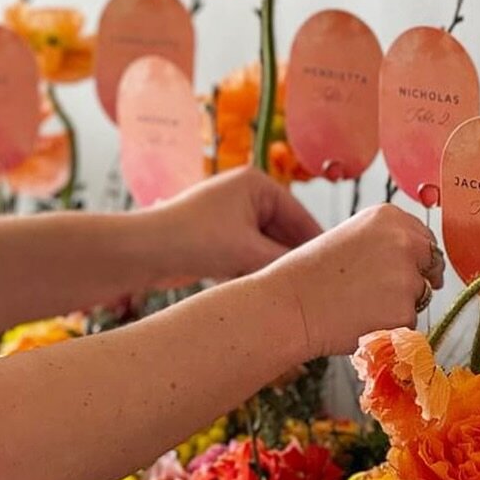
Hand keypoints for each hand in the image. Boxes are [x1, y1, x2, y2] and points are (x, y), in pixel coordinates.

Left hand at [152, 167, 322, 282]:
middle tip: (320, 290)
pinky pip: (248, 256)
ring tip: (298, 295)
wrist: (142, 252)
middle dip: (295, 261)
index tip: (338, 272)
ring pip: (266, 248)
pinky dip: (255, 272)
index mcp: (257, 184)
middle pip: (284, 233)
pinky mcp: (217, 239)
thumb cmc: (194, 239)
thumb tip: (318, 276)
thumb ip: (287, 262)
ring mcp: (230, 217)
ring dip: (274, 269)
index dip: (318, 247)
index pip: (301, 217)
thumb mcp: (249, 251)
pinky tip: (268, 294)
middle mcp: (245, 195)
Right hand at [261, 204, 444, 358]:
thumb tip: (419, 260)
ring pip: (420, 296)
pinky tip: (361, 320)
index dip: (416, 257)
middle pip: (431, 264)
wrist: (290, 305)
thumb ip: (386, 241)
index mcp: (389, 216)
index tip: (405, 267)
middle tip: (384, 293)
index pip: (425, 237)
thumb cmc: (311, 274)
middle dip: (418, 278)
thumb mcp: (351, 237)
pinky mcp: (404, 312)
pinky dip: (391, 327)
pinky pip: (409, 323)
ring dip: (401, 304)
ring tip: (360, 304)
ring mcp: (407, 277)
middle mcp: (404, 241)